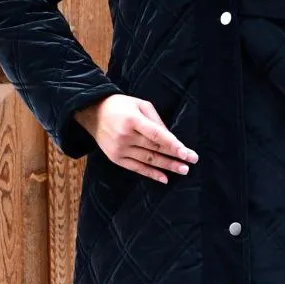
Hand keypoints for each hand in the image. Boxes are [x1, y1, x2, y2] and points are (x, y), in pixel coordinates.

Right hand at [74, 95, 197, 181]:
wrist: (93, 113)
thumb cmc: (120, 106)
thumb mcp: (139, 105)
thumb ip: (156, 120)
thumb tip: (171, 138)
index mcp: (132, 120)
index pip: (157, 135)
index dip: (173, 145)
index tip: (187, 152)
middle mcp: (125, 136)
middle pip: (155, 149)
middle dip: (175, 156)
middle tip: (192, 161)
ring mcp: (120, 149)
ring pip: (148, 160)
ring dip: (167, 166)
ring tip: (183, 170)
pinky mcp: (116, 158)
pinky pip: (137, 168)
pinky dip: (151, 174)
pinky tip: (165, 178)